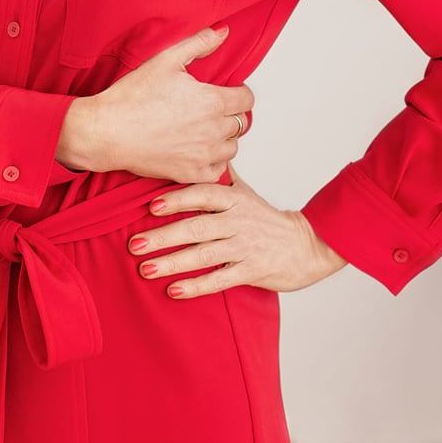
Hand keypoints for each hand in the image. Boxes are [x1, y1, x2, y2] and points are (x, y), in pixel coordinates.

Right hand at [57, 27, 253, 181]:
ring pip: (232, 146)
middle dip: (229, 113)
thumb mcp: (166, 59)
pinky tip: (198, 149)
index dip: (238, 92)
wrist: (108, 131)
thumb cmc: (133, 96)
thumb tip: (223, 32)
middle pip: (241, 122)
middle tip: (208, 108)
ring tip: (203, 128)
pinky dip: (214, 160)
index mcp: (212, 101)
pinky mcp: (191, 174)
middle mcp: (213, 130)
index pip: (246, 99)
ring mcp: (204, 155)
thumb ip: (199, 43)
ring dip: (223, 137)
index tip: (226, 91)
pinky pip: (219, 170)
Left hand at [127, 172, 346, 297]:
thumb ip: (222, 177)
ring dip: (172, 262)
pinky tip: (174, 290)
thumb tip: (203, 152)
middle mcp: (238, 221)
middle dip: (163, 236)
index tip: (150, 206)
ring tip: (145, 269)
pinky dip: (196, 286)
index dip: (177, 199)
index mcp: (235, 199)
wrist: (307, 246)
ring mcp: (245, 247)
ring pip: (203, 254)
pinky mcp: (251, 271)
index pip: (203, 194)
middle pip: (196, 227)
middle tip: (134, 244)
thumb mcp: (246, 193)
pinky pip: (219, 279)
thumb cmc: (268, 220)